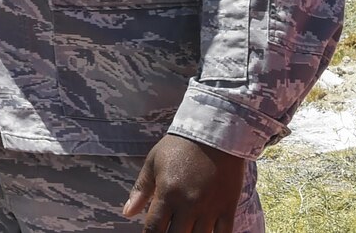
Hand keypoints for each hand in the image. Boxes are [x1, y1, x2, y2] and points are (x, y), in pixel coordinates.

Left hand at [123, 134, 244, 232]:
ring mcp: (210, 208)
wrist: (214, 132)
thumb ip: (141, 189)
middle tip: (167, 232)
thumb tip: (127, 213)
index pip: (154, 228)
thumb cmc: (179, 146)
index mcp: (167, 193)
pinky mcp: (228, 207)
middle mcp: (188, 205)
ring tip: (185, 231)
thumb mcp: (153, 162)